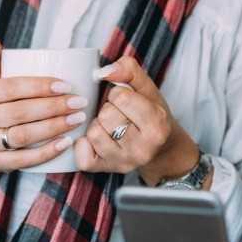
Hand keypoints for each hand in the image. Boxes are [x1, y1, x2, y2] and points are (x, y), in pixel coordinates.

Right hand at [0, 28, 92, 172]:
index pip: (10, 88)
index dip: (38, 86)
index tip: (66, 85)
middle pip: (18, 113)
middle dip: (52, 107)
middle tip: (80, 103)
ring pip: (22, 136)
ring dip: (53, 128)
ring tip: (78, 120)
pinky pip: (23, 160)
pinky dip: (46, 153)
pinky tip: (66, 143)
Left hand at [75, 56, 197, 182]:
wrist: (159, 149)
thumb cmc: (151, 115)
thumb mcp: (147, 88)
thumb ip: (129, 70)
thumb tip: (104, 72)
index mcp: (157, 125)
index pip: (121, 97)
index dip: (119, 93)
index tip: (127, 100)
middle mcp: (142, 148)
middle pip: (106, 115)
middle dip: (108, 109)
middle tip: (120, 115)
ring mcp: (123, 162)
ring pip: (94, 132)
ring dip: (98, 124)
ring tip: (111, 126)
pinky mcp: (106, 170)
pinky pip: (82, 154)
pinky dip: (85, 143)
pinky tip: (98, 140)